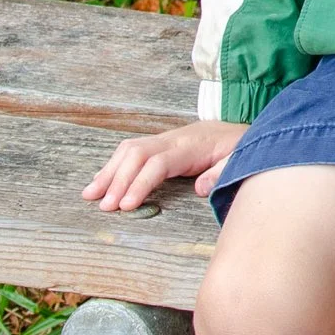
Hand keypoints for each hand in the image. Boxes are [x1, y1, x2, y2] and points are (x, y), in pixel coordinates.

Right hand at [83, 120, 246, 210]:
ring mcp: (165, 138)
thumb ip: (224, 172)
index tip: (127, 205)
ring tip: (90, 195)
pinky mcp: (161, 142)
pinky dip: (113, 165)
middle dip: (117, 179)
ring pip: (130, 150)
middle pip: (137, 154)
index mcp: (192, 145)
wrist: (243, 128)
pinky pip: (132, 150)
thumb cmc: (242, 147)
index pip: (159, 163)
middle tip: (104, 206)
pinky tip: (102, 182)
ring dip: (108, 171)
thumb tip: (200, 188)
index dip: (141, 183)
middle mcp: (174, 139)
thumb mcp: (243, 158)